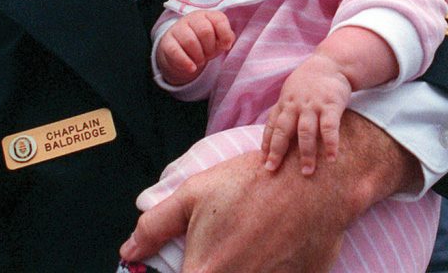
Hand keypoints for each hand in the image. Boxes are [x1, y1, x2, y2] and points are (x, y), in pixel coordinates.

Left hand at [120, 112, 417, 272]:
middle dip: (213, 265)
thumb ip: (156, 224)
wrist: (318, 182)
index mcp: (203, 271)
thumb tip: (129, 249)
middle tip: (223, 249)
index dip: (176, 271)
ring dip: (243, 265)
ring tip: (251, 243)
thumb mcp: (197, 192)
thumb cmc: (255, 182)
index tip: (179, 264)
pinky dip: (269, 266)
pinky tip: (272, 249)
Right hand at [156, 11, 233, 85]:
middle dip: (210, 48)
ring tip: (200, 60)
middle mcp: (192, 18)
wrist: (182, 52)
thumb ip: (227, 38)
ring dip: (198, 56)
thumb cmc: (205, 43)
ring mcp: (178, 29)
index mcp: (208, 16)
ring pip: (190, 41)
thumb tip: (227, 43)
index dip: (225, 36)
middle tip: (209, 55)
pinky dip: (185, 62)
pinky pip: (175, 51)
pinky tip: (192, 68)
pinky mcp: (167, 42)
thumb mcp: (219, 40)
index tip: (224, 45)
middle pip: (205, 31)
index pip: (219, 20)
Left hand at [262, 53, 352, 174]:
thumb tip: (270, 135)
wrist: (331, 63)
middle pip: (283, 130)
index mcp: (285, 103)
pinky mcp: (331, 105)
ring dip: (305, 153)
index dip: (266, 144)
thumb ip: (283, 111)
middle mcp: (296, 105)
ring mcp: (313, 105)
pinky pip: (330, 127)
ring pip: (306, 132)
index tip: (263, 162)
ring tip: (307, 172)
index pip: (272, 126)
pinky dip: (331, 144)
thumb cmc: (309, 82)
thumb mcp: (290, 93)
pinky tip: (332, 158)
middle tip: (272, 170)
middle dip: (277, 151)